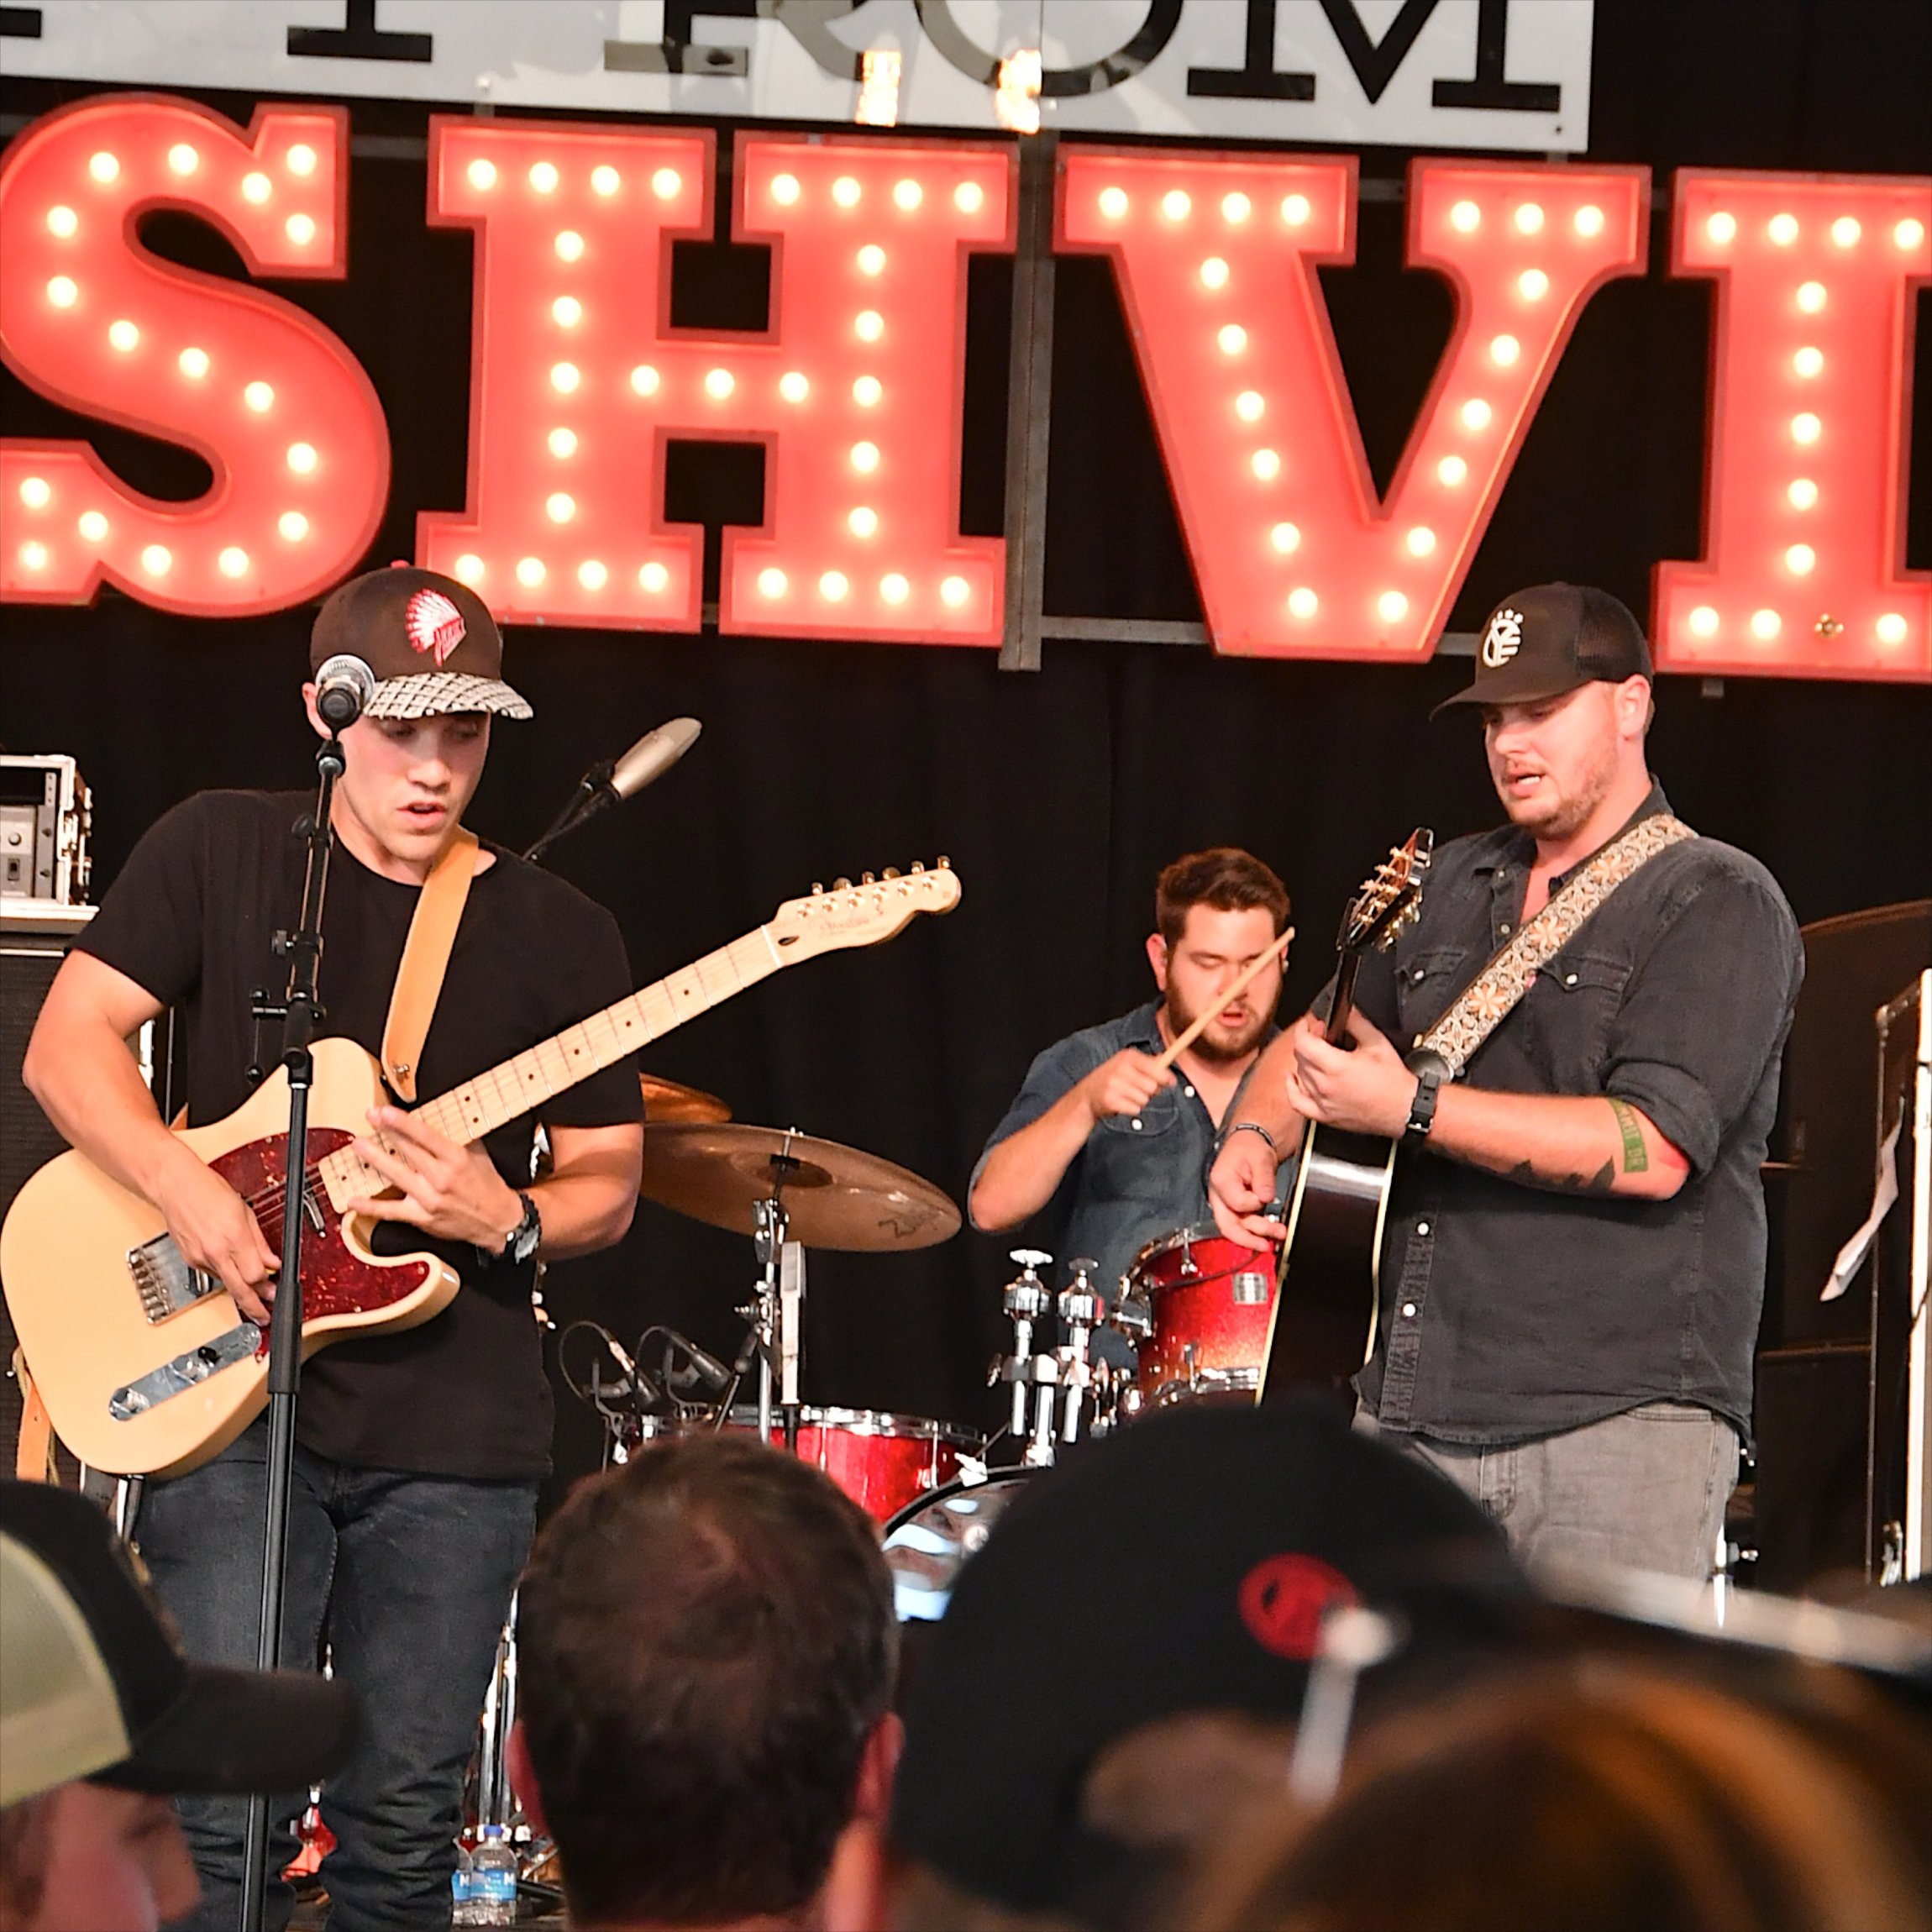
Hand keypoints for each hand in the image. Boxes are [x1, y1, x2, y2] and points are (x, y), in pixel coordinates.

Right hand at [150, 1141, 279, 1325]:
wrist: (175, 1186)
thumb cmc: (209, 1191)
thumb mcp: (245, 1212)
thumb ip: (259, 1242)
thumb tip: (273, 1261)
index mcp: (233, 1237)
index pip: (255, 1274)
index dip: (267, 1284)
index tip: (276, 1288)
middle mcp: (215, 1251)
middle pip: (239, 1289)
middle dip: (254, 1306)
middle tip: (265, 1315)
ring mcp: (199, 1257)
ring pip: (225, 1283)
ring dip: (240, 1289)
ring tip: (254, 1292)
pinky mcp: (189, 1260)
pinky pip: (212, 1273)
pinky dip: (224, 1274)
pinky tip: (231, 1269)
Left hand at [347, 1105, 523, 1249]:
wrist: (497, 1221)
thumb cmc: (487, 1186)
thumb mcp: (478, 1155)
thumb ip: (458, 1137)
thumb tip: (437, 1119)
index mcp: (456, 1159)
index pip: (425, 1136)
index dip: (403, 1123)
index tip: (386, 1111)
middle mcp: (442, 1178)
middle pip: (408, 1151)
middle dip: (386, 1132)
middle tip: (370, 1117)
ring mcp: (429, 1199)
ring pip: (396, 1176)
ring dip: (375, 1159)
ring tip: (359, 1145)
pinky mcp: (421, 1217)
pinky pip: (391, 1212)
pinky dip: (371, 1206)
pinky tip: (353, 1200)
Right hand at [1081, 1049, 1174, 1124]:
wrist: (1087, 1095)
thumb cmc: (1112, 1079)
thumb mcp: (1127, 1064)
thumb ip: (1148, 1062)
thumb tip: (1165, 1060)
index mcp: (1127, 1057)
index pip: (1156, 1067)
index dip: (1166, 1077)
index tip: (1171, 1083)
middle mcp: (1120, 1068)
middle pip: (1152, 1086)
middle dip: (1149, 1092)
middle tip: (1138, 1090)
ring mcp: (1114, 1084)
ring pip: (1144, 1100)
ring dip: (1139, 1101)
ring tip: (1126, 1096)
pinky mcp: (1110, 1100)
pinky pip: (1135, 1110)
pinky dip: (1131, 1110)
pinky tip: (1121, 1104)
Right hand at [1208, 1130, 1285, 1248]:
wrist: (1249, 1144)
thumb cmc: (1250, 1147)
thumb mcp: (1260, 1158)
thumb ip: (1263, 1178)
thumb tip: (1266, 1197)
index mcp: (1221, 1181)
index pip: (1237, 1203)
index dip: (1254, 1203)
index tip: (1266, 1196)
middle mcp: (1219, 1195)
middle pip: (1228, 1225)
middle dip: (1248, 1238)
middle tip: (1266, 1244)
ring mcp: (1226, 1203)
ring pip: (1237, 1228)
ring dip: (1257, 1235)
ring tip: (1278, 1235)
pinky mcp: (1235, 1208)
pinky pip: (1243, 1224)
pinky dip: (1256, 1231)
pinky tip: (1270, 1233)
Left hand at [1286, 1009, 1417, 1138]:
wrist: (1404, 1109)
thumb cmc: (1394, 1083)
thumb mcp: (1377, 1043)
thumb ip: (1357, 1022)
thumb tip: (1346, 1010)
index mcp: (1337, 1067)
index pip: (1303, 1042)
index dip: (1305, 1028)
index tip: (1311, 1023)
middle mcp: (1326, 1086)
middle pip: (1300, 1056)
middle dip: (1308, 1040)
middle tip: (1321, 1035)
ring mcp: (1323, 1103)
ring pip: (1300, 1075)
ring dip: (1305, 1061)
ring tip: (1319, 1055)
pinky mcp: (1325, 1116)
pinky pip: (1297, 1102)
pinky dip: (1292, 1088)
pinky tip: (1295, 1079)